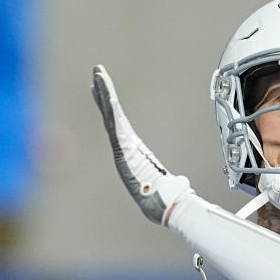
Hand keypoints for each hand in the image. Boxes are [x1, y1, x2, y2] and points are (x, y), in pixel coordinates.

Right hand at [91, 64, 191, 224]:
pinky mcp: (124, 151)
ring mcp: (123, 148)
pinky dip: (110, 110)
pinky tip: (106, 96)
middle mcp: (125, 147)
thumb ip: (171, 183)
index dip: (110, 104)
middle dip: (104, 92)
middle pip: (112, 114)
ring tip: (98, 76)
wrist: (163, 207)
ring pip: (112, 116)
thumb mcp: (166, 186)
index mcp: (132, 151)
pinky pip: (115, 126)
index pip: (118, 122)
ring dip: (105, 95)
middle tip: (97, 72)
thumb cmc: (162, 199)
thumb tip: (182, 184)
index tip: (102, 86)